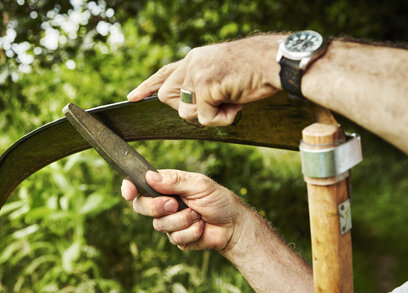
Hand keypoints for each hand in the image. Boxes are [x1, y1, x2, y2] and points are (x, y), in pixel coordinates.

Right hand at [121, 169, 247, 250]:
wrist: (234, 225)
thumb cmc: (219, 200)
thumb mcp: (199, 184)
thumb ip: (175, 181)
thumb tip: (149, 177)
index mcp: (168, 186)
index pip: (141, 184)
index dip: (130, 188)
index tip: (129, 193)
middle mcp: (165, 203)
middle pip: (142, 206)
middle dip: (157, 207)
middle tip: (174, 204)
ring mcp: (170, 222)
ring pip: (159, 224)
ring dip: (182, 220)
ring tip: (198, 215)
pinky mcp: (177, 238)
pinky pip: (175, 238)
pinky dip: (191, 232)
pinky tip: (201, 227)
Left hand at [127, 34, 282, 125]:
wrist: (274, 62)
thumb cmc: (255, 71)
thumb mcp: (222, 74)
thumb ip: (203, 83)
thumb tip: (190, 102)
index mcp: (195, 59)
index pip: (165, 73)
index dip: (148, 85)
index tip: (132, 97)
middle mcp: (191, 63)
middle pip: (167, 98)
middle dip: (188, 109)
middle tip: (217, 102)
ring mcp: (196, 74)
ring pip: (186, 113)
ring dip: (210, 115)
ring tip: (232, 100)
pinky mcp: (204, 86)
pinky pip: (205, 119)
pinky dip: (224, 119)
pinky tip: (237, 103)